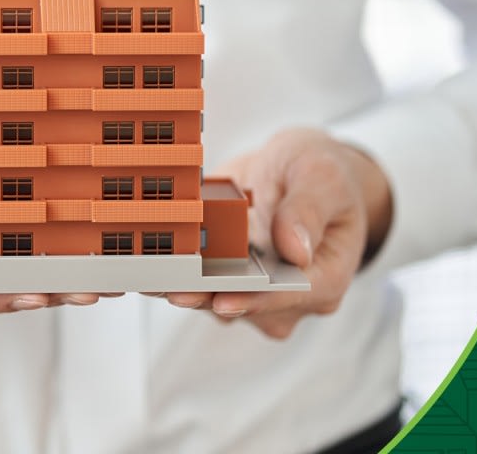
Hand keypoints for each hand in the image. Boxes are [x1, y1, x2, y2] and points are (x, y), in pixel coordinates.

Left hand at [165, 128, 392, 338]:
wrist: (298, 171)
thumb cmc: (323, 176)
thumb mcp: (322, 177)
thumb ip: (309, 211)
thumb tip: (296, 251)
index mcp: (325, 276)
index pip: (290, 296)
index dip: (255, 299)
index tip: (224, 299)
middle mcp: (288, 295)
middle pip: (244, 303)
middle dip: (208, 297)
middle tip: (174, 288)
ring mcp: (252, 288)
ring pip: (212, 298)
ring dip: (183, 286)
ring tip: (154, 270)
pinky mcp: (223, 277)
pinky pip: (195, 281)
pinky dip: (174, 270)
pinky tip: (151, 256)